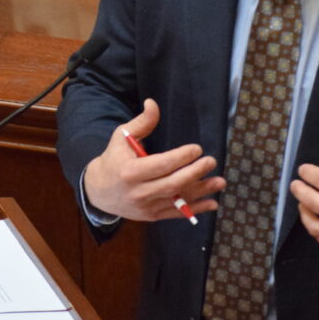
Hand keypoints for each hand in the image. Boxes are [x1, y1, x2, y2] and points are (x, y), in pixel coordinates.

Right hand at [82, 98, 224, 222]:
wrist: (98, 191)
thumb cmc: (113, 160)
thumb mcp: (121, 137)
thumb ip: (141, 122)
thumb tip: (153, 103)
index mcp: (130, 171)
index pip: (160, 165)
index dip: (181, 157)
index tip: (197, 149)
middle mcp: (138, 192)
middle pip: (172, 184)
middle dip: (194, 173)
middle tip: (211, 161)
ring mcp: (146, 206)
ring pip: (178, 200)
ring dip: (202, 192)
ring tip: (220, 182)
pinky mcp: (152, 216)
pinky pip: (176, 213)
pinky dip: (196, 209)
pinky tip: (212, 203)